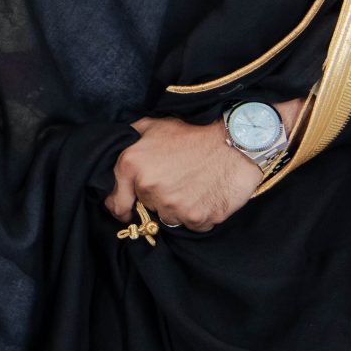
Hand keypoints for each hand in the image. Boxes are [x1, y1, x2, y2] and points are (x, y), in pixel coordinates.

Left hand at [104, 117, 262, 232]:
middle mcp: (149, 189)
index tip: (129, 207)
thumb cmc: (194, 130)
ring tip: (194, 185)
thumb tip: (114, 156)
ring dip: (180, 207)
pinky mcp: (198, 218)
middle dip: (158, 198)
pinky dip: (200, 214)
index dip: (122, 206)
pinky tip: (207, 193)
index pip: (115, 204)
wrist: (236, 139)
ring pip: (170, 218)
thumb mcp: (152, 125)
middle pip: (148, 209)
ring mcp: (174, 206)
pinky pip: (193, 224)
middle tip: (176, 180)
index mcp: (131, 165)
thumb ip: (129, 142)